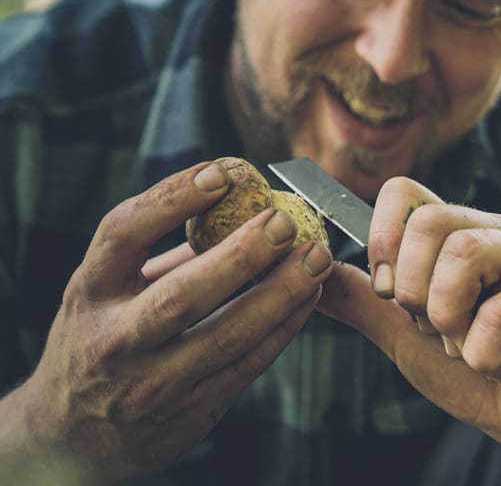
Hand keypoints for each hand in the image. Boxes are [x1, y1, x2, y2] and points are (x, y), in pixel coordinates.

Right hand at [11, 162, 332, 482]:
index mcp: (90, 293)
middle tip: (286, 222)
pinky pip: (245, 367)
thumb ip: (167, 251)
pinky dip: (282, 328)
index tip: (220, 173)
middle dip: (241, 256)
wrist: (75, 434)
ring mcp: (148, 387)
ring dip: (280, 294)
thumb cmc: (104, 334)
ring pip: (226, 337)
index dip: (171, 199)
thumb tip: (239, 202)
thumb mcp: (110, 288)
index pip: (123, 235)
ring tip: (317, 258)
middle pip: (181, 296)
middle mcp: (113, 342)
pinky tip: (308, 297)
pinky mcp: (184, 418)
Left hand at [318, 176, 500, 466]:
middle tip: (435, 326)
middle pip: (429, 220)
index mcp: (460, 230)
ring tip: (469, 344)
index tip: (387, 290)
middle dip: (413, 289)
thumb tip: (315, 271)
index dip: (382, 237)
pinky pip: (497, 315)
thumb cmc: (468, 370)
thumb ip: (363, 300)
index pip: (405, 191)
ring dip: (449, 320)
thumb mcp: (402, 333)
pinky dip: (482, 355)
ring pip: (463, 253)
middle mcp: (499, 231)